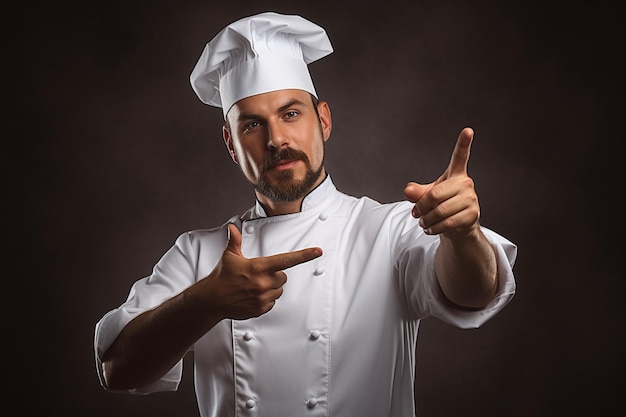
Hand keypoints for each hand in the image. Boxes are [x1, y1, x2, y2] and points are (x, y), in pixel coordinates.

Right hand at [196, 223, 322, 319]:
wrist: (212, 299)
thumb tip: (233, 228)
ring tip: (254, 286)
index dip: (304, 255)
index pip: (287, 259)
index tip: (317, 251)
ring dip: (271, 288)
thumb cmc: (222, 277)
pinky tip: (253, 295)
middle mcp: (263, 282)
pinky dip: (266, 299)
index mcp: (259, 267)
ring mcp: (263, 297)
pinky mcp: (261, 308)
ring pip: (279, 291)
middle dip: (275, 275)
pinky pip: (272, 302)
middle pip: (283, 277)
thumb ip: (235, 241)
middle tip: (260, 275)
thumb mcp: (229, 256)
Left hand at [403, 127, 479, 239]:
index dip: (464, 143)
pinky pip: (448, 222)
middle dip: (421, 207)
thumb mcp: (427, 196)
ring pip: (440, 211)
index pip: (460, 156)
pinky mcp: (473, 214)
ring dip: (426, 220)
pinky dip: (434, 228)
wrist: (458, 227)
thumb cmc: (442, 205)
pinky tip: (431, 228)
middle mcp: (466, 183)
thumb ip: (417, 192)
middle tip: (415, 213)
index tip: (468, 130)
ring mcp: (471, 199)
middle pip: (435, 194)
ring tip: (423, 222)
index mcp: (455, 174)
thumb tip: (407, 191)